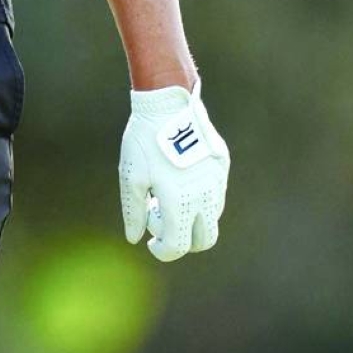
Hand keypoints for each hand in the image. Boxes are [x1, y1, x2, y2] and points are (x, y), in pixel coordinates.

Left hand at [119, 75, 228, 261]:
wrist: (167, 101)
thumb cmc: (144, 139)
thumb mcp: (131, 175)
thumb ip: (134, 211)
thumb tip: (135, 238)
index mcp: (180, 201)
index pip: (178, 245)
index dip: (163, 251)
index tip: (151, 243)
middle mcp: (205, 195)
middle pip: (205, 240)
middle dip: (185, 242)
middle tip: (162, 224)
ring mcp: (217, 181)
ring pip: (213, 217)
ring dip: (193, 220)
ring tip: (166, 196)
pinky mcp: (221, 166)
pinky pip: (216, 195)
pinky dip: (201, 200)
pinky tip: (180, 181)